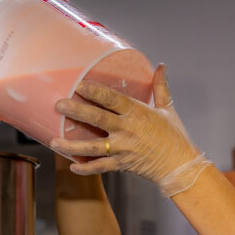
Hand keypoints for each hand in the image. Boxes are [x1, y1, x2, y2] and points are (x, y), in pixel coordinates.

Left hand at [51, 64, 210, 196]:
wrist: (180, 166)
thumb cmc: (174, 136)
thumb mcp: (167, 109)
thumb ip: (160, 87)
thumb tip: (161, 65)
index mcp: (138, 113)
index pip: (113, 99)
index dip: (96, 92)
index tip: (79, 85)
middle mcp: (128, 130)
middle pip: (98, 119)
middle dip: (77, 112)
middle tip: (58, 105)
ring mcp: (124, 149)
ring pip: (93, 147)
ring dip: (72, 145)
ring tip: (53, 141)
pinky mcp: (122, 165)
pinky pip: (101, 167)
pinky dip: (86, 168)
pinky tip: (71, 166)